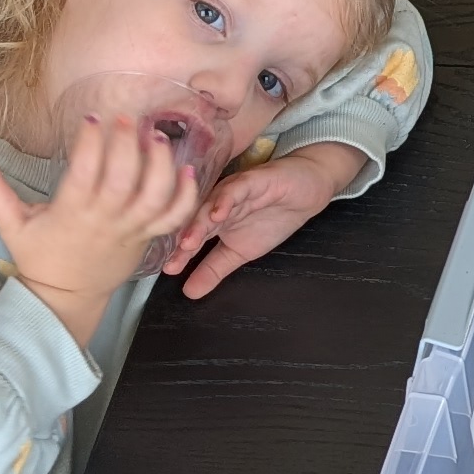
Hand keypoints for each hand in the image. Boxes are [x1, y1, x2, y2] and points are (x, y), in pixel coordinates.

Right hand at [0, 118, 200, 351]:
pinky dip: (185, 197)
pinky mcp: (147, 239)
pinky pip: (173, 219)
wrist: (66, 298)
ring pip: (154, 197)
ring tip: (157, 137)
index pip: (85, 173)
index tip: (91, 119)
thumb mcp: (12, 226)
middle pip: (123, 180)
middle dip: (128, 145)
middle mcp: (104, 220)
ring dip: (161, 165)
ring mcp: (129, 230)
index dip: (90, 143)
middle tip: (128, 118)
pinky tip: (188, 171)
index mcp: (71, 213)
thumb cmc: (40, 257)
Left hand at [161, 139, 366, 301]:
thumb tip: (189, 293)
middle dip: (183, 239)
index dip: (179, 252)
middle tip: (172, 257)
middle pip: (194, 220)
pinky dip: (225, 200)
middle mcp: (216, 203)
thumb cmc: (273, 217)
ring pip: (211, 205)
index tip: (167, 269)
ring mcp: (232, 191)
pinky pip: (235, 189)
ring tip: (189, 240)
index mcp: (210, 220)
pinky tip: (218, 214)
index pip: (190, 237)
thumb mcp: (241, 251)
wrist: (306, 191)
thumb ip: (215, 269)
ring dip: (199, 222)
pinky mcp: (252, 180)